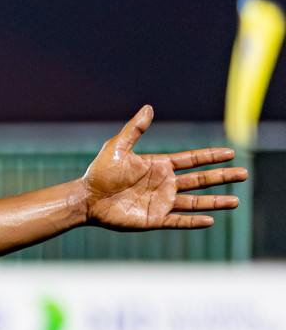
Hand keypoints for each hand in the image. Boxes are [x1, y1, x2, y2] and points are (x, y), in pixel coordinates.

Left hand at [82, 106, 246, 230]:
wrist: (86, 198)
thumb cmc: (99, 172)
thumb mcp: (118, 147)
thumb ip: (135, 129)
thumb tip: (148, 108)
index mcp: (159, 166)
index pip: (191, 160)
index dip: (210, 157)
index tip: (230, 154)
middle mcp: (164, 184)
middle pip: (200, 180)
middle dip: (222, 177)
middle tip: (244, 174)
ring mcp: (160, 202)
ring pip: (195, 202)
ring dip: (215, 202)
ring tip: (235, 201)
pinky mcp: (153, 219)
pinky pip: (178, 221)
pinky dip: (193, 221)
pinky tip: (210, 220)